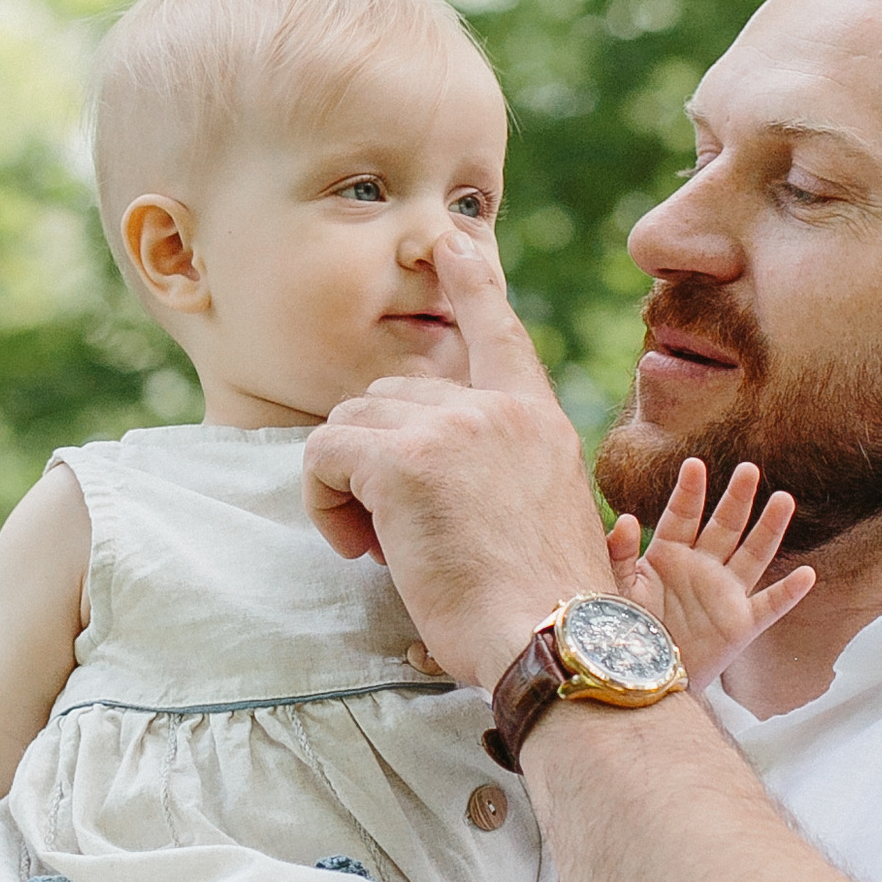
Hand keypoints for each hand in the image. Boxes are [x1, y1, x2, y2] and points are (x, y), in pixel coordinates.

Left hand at [304, 229, 613, 689]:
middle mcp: (496, 410)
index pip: (498, 331)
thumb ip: (495, 474)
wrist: (560, 642)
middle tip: (392, 532)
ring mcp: (452, 428)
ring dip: (346, 485)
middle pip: (391, 392)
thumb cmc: (546, 611)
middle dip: (374, 456)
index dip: (469, 283)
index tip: (447, 239)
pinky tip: (360, 548)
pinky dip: (323, 503)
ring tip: (380, 546)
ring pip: (349, 424)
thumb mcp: (538, 518)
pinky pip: (322, 456)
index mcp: (537, 421)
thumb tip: (422, 474)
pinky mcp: (405, 463)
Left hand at [606, 457, 813, 688]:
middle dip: (737, 498)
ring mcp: (725, 594)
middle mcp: (702, 569)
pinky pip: (770, 605)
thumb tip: (625, 518)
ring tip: (784, 499)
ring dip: (769, 528)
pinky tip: (807, 574)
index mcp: (668, 556)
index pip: (682, 515)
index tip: (694, 464)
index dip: (689, 491)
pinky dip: (789, 592)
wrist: (645, 678)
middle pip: (724, 526)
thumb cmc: (626, 632)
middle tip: (748, 469)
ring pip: (753, 554)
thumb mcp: (616, 591)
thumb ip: (618, 556)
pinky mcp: (741, 625)